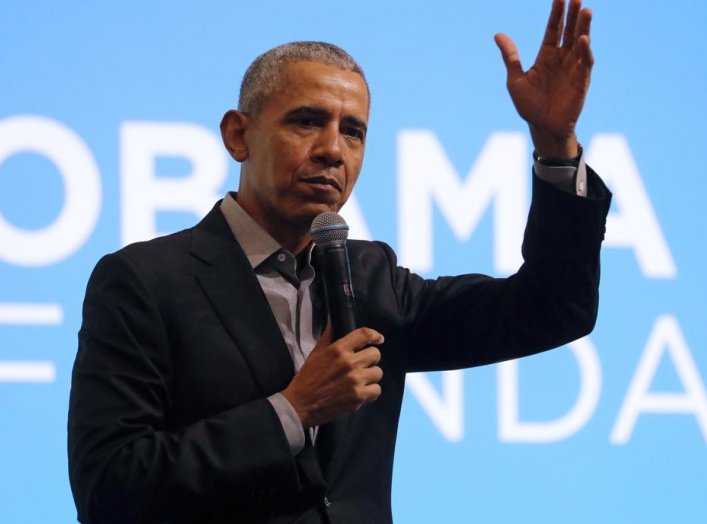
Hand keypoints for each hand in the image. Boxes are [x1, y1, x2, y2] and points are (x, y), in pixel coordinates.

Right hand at [281, 325, 384, 427]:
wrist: (301, 404)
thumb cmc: (307, 378)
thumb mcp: (315, 353)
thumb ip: (328, 336)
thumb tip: (333, 319)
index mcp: (338, 349)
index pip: (364, 335)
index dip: (375, 335)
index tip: (379, 339)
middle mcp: (349, 363)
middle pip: (375, 354)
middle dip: (371, 359)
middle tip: (363, 365)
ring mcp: (355, 381)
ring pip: (378, 372)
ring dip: (371, 376)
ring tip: (362, 380)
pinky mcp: (358, 397)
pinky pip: (377, 390)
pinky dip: (371, 392)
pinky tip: (361, 392)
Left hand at [495, 0, 593, 158]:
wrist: (542, 127)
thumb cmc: (529, 106)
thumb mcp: (515, 80)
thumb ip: (510, 57)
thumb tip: (497, 34)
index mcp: (546, 57)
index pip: (553, 30)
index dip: (556, 14)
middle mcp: (562, 59)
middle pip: (569, 32)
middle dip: (572, 15)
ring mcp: (573, 69)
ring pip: (580, 43)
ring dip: (583, 27)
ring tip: (585, 9)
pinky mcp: (581, 81)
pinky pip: (584, 63)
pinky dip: (584, 51)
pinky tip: (582, 39)